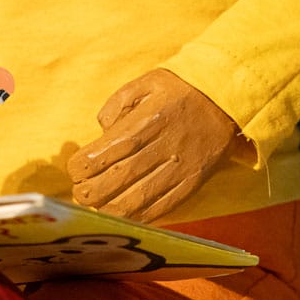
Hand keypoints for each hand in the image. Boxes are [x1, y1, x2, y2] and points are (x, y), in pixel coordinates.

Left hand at [66, 68, 236, 221]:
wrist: (225, 102)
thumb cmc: (177, 90)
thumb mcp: (145, 83)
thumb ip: (117, 104)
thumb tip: (102, 130)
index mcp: (150, 120)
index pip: (113, 148)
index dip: (87, 163)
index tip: (74, 169)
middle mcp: (165, 147)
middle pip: (122, 177)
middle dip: (93, 190)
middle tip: (78, 192)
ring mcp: (180, 169)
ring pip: (140, 199)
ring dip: (110, 208)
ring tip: (95, 206)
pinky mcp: (191, 184)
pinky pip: (162, 207)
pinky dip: (138, 216)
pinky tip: (121, 215)